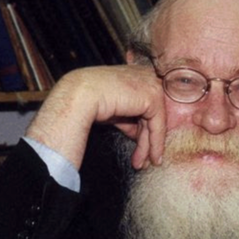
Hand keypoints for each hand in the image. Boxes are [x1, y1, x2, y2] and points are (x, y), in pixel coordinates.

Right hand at [26, 65, 166, 169]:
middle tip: (145, 160)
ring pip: (156, 122)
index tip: (141, 148)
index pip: (146, 105)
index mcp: (136, 74)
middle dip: (148, 140)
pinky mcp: (153, 97)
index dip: (144, 129)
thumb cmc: (89, 101)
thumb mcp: (115, 110)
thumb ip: (129, 118)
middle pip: (152, 114)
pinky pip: (158, 125)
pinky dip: (155, 143)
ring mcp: (151, 85)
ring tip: (142, 164)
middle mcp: (146, 76)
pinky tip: (152, 156)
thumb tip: (139, 134)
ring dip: (149, 146)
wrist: (80, 96)